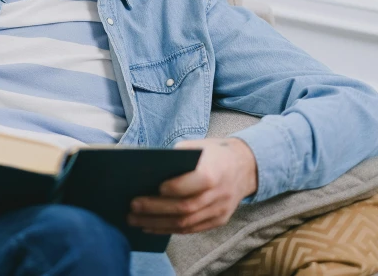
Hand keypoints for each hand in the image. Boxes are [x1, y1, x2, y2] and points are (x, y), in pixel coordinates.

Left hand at [127, 138, 257, 234]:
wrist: (245, 166)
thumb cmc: (213, 153)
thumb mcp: (198, 146)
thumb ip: (176, 158)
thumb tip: (147, 170)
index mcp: (215, 171)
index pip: (195, 183)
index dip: (174, 188)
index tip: (155, 187)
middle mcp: (219, 194)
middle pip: (185, 207)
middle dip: (155, 209)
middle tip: (132, 207)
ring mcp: (220, 211)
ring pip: (186, 223)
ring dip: (157, 223)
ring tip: (134, 220)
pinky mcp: (218, 221)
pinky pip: (191, 229)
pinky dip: (169, 230)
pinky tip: (150, 227)